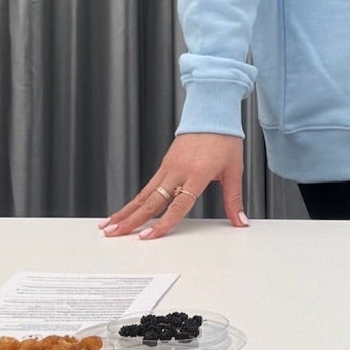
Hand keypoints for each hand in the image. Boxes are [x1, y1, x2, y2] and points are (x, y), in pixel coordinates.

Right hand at [101, 134, 246, 239]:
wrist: (213, 112)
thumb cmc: (225, 139)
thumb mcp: (234, 170)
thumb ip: (234, 199)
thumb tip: (240, 222)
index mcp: (198, 173)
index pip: (178, 205)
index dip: (163, 223)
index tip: (148, 237)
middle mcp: (179, 170)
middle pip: (152, 201)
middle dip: (131, 220)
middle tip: (114, 235)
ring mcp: (169, 166)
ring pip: (144, 194)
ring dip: (126, 211)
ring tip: (109, 226)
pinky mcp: (165, 163)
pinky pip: (148, 186)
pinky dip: (135, 200)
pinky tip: (125, 210)